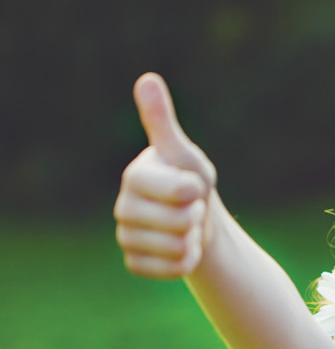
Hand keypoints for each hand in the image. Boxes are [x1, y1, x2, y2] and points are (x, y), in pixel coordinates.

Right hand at [114, 73, 217, 277]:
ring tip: (186, 226)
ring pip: (174, 247)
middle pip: (177, 222)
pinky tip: (181, 248)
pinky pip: (168, 269)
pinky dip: (185, 262)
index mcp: (135, 176)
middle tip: (191, 207)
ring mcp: (126, 236)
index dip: (194, 191)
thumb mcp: (183, 152)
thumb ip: (162, 122)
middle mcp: (123, 206)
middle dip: (196, 216)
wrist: (195, 221)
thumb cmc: (190, 180)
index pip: (176, 190)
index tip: (194, 186)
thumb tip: (147, 79)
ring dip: (193, 239)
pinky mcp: (134, 262)